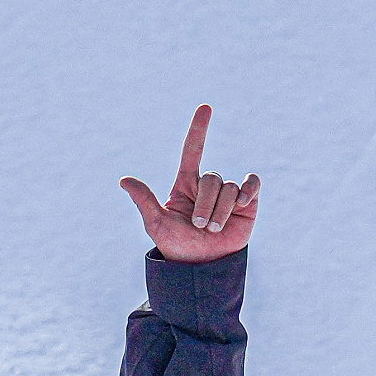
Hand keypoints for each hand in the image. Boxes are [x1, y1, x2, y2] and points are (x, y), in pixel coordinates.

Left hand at [119, 105, 259, 263]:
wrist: (202, 267)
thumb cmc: (177, 246)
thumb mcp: (157, 224)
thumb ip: (144, 200)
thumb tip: (124, 180)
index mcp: (185, 184)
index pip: (192, 150)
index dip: (198, 129)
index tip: (205, 108)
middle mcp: (207, 186)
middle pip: (211, 178)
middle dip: (205, 205)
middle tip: (199, 227)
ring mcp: (227, 193)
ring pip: (228, 187)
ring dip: (220, 211)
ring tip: (213, 230)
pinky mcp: (246, 202)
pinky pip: (251, 184)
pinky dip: (248, 191)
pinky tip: (242, 204)